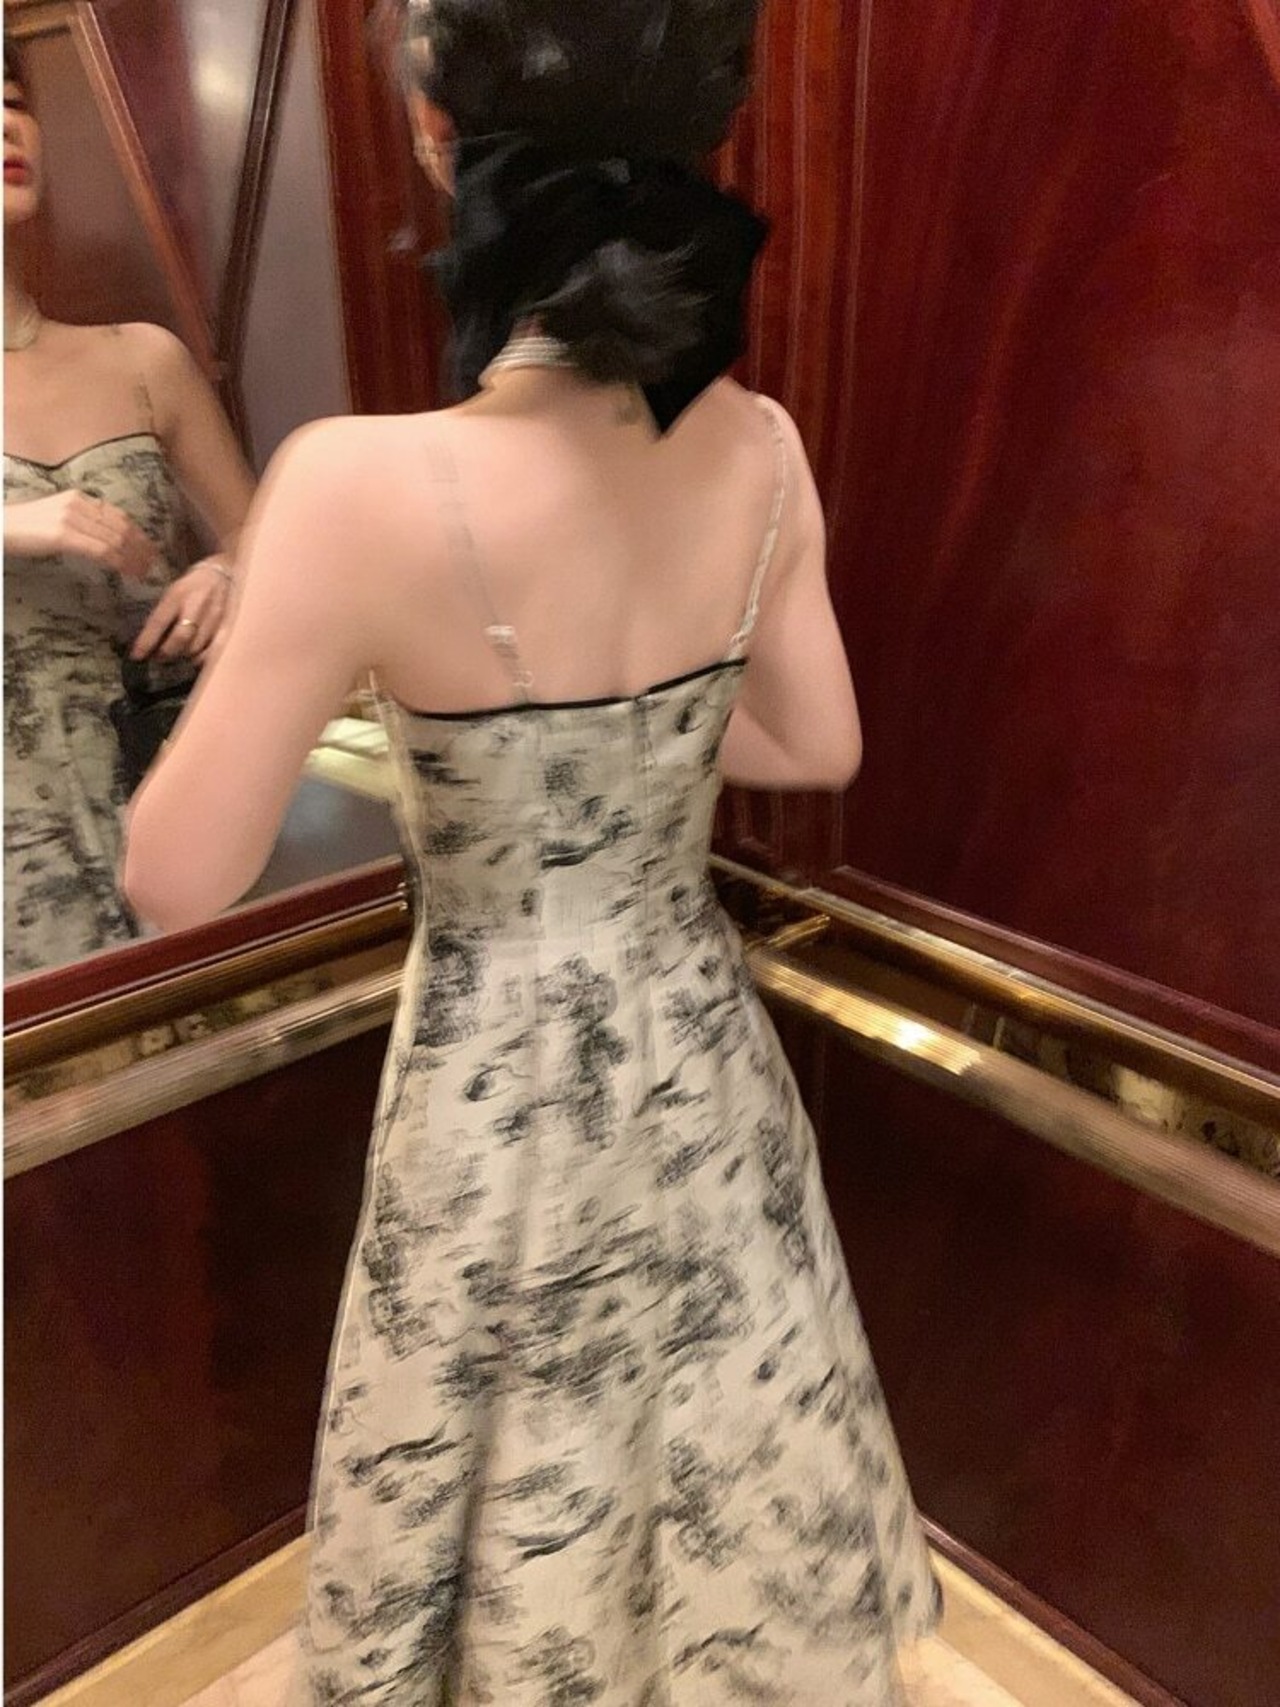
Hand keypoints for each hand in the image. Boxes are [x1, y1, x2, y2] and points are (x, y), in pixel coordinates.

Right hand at [4, 490, 155, 580]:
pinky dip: (117, 562)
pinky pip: (100, 550)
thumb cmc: (24, 528)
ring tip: (143, 572)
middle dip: (141, 547)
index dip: (138, 533)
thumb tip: (105, 540)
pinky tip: (126, 572)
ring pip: (114, 539)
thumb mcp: (57, 518)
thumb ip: (81, 524)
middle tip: (153, 564)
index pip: (118, 515)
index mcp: (79, 498)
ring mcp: (71, 518)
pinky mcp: (62, 535)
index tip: (150, 549)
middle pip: (121, 527)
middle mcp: (78, 504)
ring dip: (133, 558)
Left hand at [130, 556, 234, 661]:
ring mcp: (214, 617)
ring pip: (196, 647)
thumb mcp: (173, 592)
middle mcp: (197, 606)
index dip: (147, 641)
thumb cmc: (192, 585)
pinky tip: (194, 658)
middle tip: (158, 658)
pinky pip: (214, 650)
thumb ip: (164, 613)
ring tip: (175, 656)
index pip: (159, 622)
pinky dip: (201, 658)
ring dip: (182, 656)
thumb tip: (149, 639)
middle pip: (181, 638)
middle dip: (167, 653)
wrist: (223, 573)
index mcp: (178, 594)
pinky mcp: (228, 626)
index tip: (137, 655)